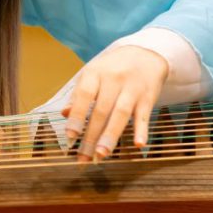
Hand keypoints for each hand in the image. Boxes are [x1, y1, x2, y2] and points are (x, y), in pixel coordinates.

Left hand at [61, 45, 168, 162]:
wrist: (145, 54)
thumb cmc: (112, 68)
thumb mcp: (93, 73)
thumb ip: (79, 94)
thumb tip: (64, 114)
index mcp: (95, 73)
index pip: (84, 96)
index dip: (77, 116)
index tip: (70, 137)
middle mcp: (113, 80)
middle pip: (101, 111)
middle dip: (91, 136)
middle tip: (84, 158)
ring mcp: (132, 88)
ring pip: (120, 114)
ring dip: (110, 136)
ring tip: (101, 155)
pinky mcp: (148, 97)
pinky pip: (144, 115)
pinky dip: (142, 130)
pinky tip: (138, 145)